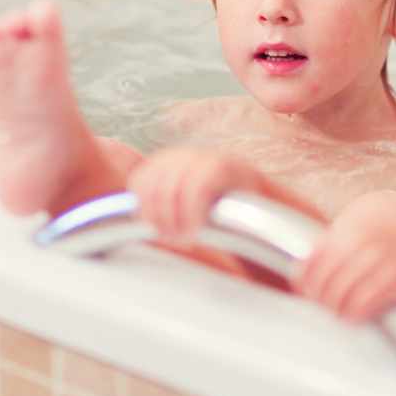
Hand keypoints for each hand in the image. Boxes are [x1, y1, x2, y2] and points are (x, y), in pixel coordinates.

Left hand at [126, 148, 262, 242]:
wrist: (266, 212)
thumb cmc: (218, 219)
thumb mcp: (182, 211)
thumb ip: (159, 211)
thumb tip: (128, 223)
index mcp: (167, 163)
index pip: (140, 182)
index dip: (143, 211)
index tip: (154, 232)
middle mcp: (183, 155)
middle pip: (154, 188)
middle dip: (161, 220)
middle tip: (174, 239)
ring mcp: (204, 157)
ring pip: (172, 189)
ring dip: (177, 220)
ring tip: (187, 237)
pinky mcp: (225, 166)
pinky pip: (198, 189)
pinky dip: (194, 214)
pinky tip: (199, 229)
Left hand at [296, 192, 395, 320]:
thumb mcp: (368, 244)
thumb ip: (336, 254)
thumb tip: (297, 278)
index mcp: (353, 229)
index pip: (314, 259)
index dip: (305, 283)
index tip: (308, 297)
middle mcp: (365, 240)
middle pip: (326, 280)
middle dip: (322, 301)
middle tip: (327, 313)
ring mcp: (382, 257)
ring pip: (342, 293)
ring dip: (338, 311)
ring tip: (342, 317)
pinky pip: (365, 302)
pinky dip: (356, 314)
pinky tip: (357, 319)